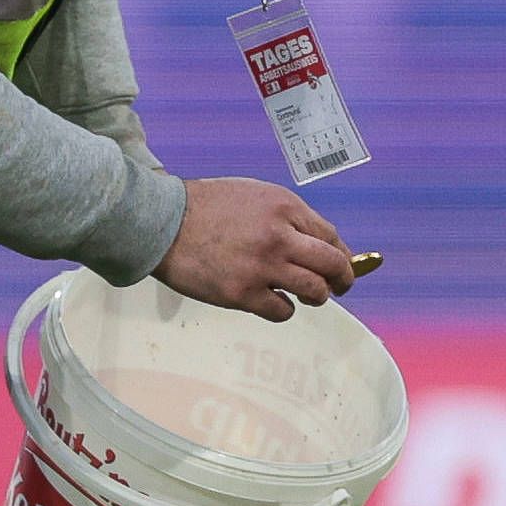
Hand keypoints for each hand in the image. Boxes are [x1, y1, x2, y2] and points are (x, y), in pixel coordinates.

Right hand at [154, 176, 352, 321]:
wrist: (163, 222)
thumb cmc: (205, 207)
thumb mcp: (255, 194)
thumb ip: (286, 216)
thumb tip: (317, 242)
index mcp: (285, 207)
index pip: (330, 236)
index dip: (341, 255)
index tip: (342, 265)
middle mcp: (279, 236)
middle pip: (332, 265)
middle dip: (343, 280)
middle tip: (340, 287)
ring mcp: (262, 266)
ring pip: (315, 291)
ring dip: (317, 297)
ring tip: (308, 297)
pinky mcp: (242, 293)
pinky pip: (282, 311)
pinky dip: (283, 310)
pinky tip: (272, 302)